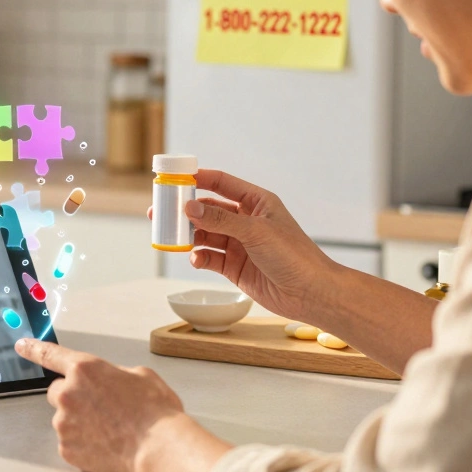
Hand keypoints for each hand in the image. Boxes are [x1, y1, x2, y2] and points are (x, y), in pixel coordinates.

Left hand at [14, 338, 183, 471]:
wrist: (159, 448)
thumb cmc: (155, 411)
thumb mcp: (140, 376)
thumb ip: (113, 374)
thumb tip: (109, 382)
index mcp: (86, 369)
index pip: (50, 355)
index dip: (33, 349)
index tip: (20, 345)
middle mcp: (68, 394)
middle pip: (57, 392)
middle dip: (73, 397)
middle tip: (99, 408)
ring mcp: (64, 423)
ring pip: (65, 419)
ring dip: (80, 422)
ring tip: (110, 431)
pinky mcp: (66, 449)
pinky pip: (70, 443)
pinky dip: (83, 444)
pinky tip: (106, 446)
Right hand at [181, 169, 345, 323]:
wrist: (310, 293)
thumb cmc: (293, 256)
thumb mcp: (255, 231)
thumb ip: (220, 219)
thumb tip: (190, 207)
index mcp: (257, 202)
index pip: (222, 183)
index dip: (198, 179)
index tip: (174, 178)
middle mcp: (246, 221)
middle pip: (209, 210)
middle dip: (186, 211)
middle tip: (161, 212)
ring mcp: (240, 245)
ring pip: (206, 234)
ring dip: (190, 235)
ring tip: (172, 237)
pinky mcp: (235, 267)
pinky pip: (210, 258)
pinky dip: (199, 257)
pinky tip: (195, 258)